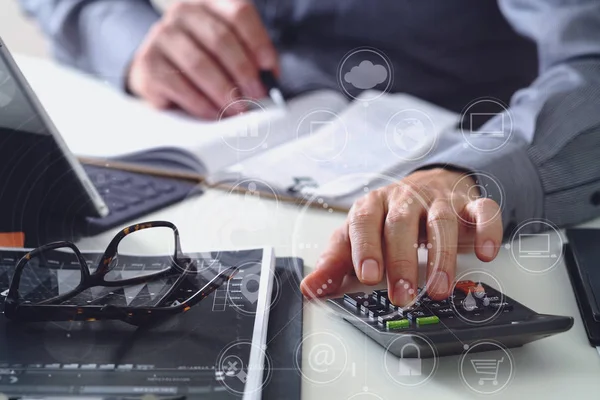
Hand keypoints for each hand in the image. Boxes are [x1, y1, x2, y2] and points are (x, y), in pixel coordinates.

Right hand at [127, 0, 277, 118]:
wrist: (157, 69)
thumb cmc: (199, 59)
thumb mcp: (224, 49)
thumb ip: (247, 56)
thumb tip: (269, 79)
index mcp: (209, 3)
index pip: (239, 13)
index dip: (259, 42)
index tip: (269, 68)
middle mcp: (184, 13)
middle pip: (220, 39)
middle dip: (244, 71)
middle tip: (256, 93)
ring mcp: (162, 35)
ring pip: (201, 64)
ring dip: (225, 91)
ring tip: (238, 107)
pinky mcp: (148, 63)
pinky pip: (181, 86)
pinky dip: (203, 104)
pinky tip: (215, 112)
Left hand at [300, 168, 502, 305]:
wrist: (427, 186)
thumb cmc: (388, 217)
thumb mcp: (358, 237)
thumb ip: (335, 263)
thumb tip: (310, 288)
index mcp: (374, 205)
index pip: (365, 221)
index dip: (366, 247)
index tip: (368, 275)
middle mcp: (405, 200)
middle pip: (402, 223)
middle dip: (402, 260)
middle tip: (402, 294)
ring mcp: (439, 200)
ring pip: (442, 222)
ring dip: (442, 257)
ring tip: (439, 289)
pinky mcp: (469, 204)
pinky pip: (483, 210)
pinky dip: (487, 230)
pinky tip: (486, 253)